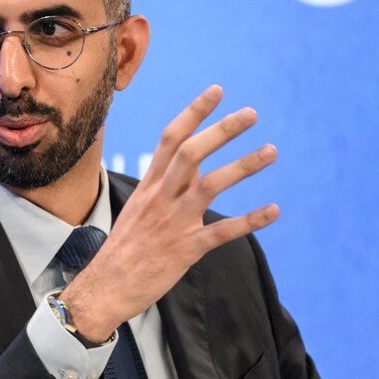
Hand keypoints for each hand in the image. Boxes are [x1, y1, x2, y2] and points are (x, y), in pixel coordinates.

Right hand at [60, 85, 278, 342]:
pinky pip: (222, 231)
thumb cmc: (123, 250)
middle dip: (222, 130)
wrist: (105, 287)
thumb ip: (162, 189)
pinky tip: (273, 210)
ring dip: (243, 166)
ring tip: (270, 150)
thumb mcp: (136, 210)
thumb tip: (184, 170)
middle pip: (191, 153)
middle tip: (251, 113)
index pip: (170, 139)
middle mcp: (160, 198)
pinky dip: (250, 220)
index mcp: (149, 187)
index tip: (217, 91)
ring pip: (210, 185)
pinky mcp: (186, 249)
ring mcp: (173, 223)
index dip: (194, 113)